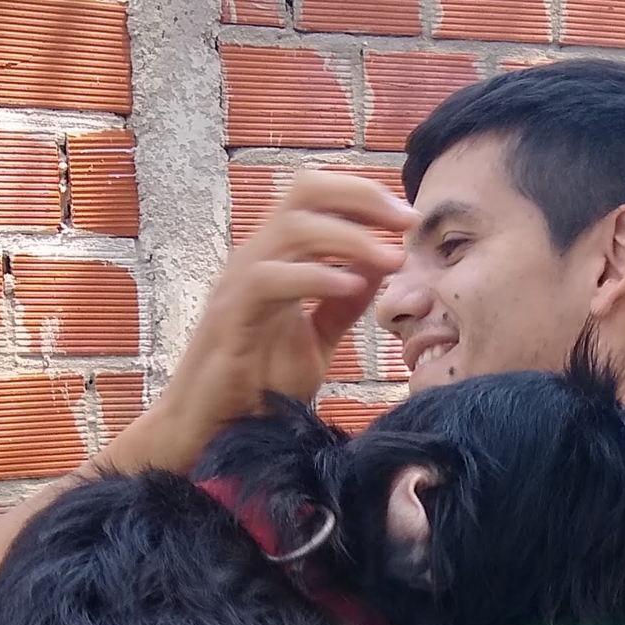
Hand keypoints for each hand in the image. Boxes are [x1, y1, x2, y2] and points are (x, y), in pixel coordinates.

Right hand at [137, 170, 416, 465]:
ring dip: (350, 237)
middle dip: (362, 198)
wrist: (216, 432)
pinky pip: (270, 279)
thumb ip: (341, 306)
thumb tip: (377, 268)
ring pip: (291, 228)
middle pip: (304, 191)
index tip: (409, 217)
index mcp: (275, 258)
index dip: (363, 196)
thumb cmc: (259, 389)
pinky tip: (351, 286)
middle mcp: (255, 258)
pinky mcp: (230, 316)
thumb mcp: (314, 342)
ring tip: (392, 258)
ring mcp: (239, 283)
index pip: (315, 197)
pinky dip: (315, 277)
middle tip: (407, 221)